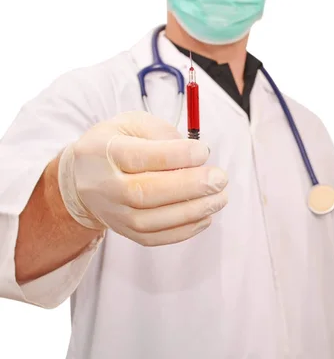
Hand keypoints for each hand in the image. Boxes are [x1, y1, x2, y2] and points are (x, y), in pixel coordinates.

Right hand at [58, 111, 227, 246]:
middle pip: (145, 192)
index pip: (138, 157)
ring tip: (220, 197)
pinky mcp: (124, 231)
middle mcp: (104, 186)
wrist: (84, 177)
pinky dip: (185, 230)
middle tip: (220, 178)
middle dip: (190, 186)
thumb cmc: (117, 144)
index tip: (203, 152)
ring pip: (152, 220)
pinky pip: (155, 238)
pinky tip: (206, 215)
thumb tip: (196, 154)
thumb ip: (162, 133)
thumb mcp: (133, 124)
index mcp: (103, 152)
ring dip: (193, 211)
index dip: (175, 155)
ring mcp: (113, 213)